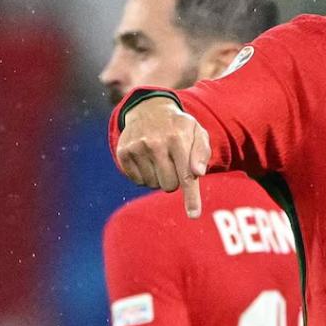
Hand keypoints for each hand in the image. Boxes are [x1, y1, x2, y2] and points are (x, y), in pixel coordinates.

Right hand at [115, 97, 211, 217]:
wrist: (149, 109)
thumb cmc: (179, 127)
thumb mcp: (197, 132)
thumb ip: (202, 152)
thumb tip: (198, 173)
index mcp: (178, 138)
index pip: (186, 175)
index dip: (191, 198)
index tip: (194, 215)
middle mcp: (156, 143)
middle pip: (169, 185)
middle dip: (175, 181)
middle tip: (175, 165)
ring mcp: (137, 147)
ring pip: (152, 184)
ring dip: (160, 178)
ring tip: (161, 160)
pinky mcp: (123, 152)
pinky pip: (138, 181)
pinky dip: (145, 176)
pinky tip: (148, 160)